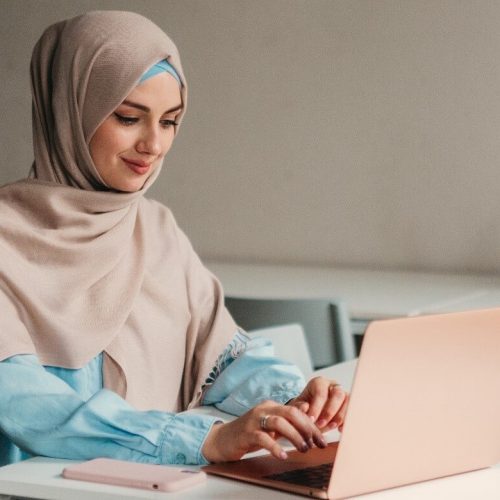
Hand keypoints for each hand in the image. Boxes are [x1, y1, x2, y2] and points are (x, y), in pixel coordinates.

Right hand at [201, 399, 327, 462]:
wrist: (222, 439)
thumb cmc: (249, 433)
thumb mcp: (270, 425)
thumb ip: (286, 418)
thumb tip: (307, 409)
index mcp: (271, 406)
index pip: (296, 411)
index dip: (311, 425)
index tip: (322, 439)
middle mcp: (263, 409)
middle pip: (290, 413)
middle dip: (307, 428)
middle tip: (317, 444)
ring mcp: (254, 420)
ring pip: (279, 423)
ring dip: (294, 436)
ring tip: (304, 449)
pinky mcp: (246, 433)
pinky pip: (263, 438)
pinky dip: (275, 447)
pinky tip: (283, 455)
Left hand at [286, 377, 348, 430]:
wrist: (310, 414)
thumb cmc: (304, 408)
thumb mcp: (297, 407)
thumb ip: (298, 407)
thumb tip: (305, 407)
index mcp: (319, 383)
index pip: (320, 392)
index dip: (317, 406)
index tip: (311, 420)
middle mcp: (333, 386)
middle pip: (337, 394)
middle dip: (330, 411)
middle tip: (321, 425)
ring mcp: (343, 394)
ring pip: (348, 401)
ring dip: (341, 416)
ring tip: (332, 427)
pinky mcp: (349, 404)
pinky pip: (353, 410)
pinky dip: (348, 420)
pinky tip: (340, 430)